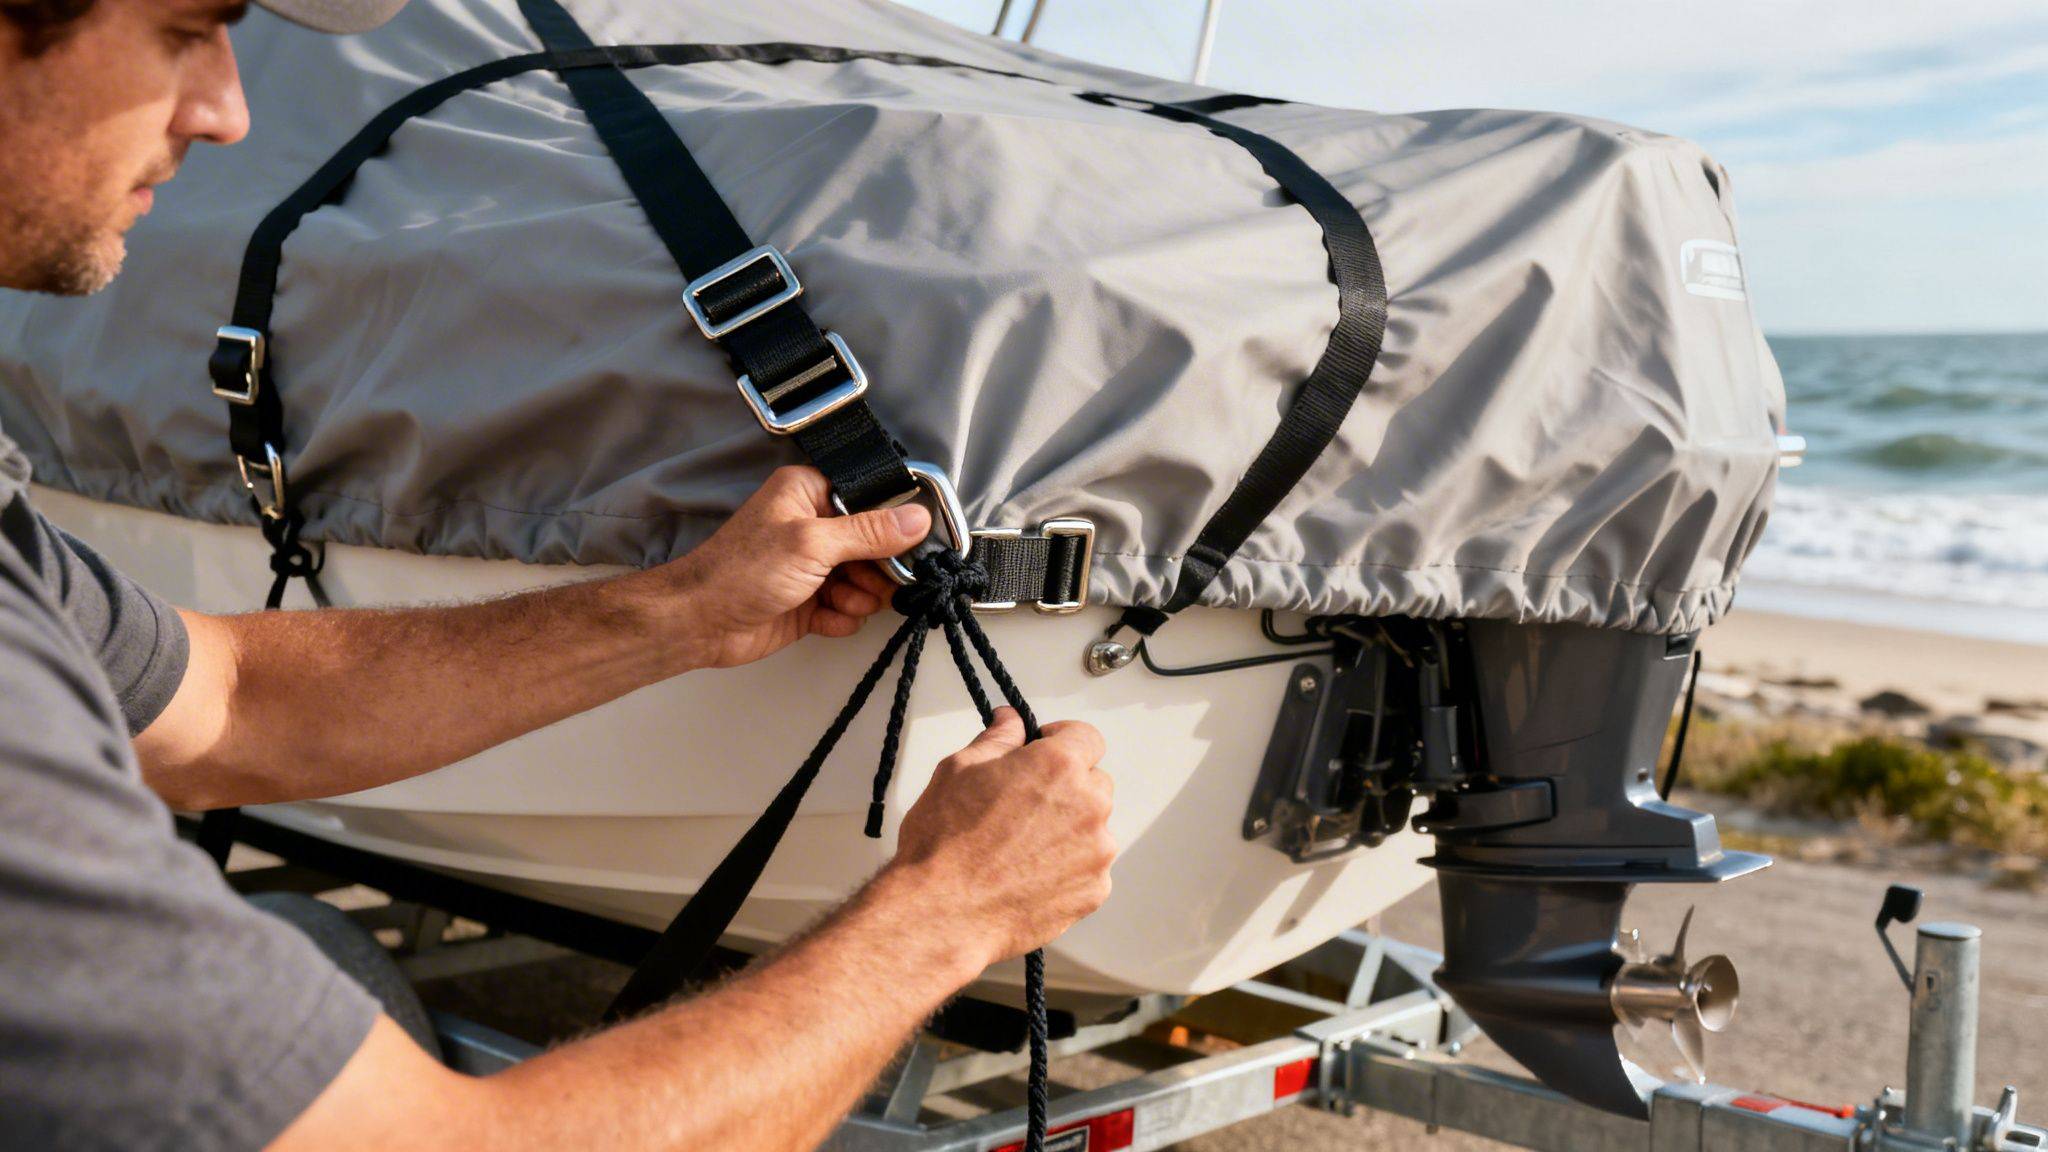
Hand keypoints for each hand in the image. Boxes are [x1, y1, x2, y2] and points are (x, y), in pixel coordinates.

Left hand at [659, 466, 929, 670]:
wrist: (700, 623)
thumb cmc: (741, 570)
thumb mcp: (812, 543)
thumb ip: (869, 532)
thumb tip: (917, 519)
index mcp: (809, 493)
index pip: (870, 500)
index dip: (893, 525)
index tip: (909, 546)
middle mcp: (813, 525)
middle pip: (874, 545)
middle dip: (877, 570)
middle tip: (874, 582)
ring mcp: (812, 566)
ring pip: (865, 581)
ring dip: (860, 597)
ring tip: (840, 602)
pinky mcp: (809, 602)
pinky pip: (847, 609)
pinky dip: (842, 617)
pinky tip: (826, 619)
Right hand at [883, 709, 1114, 968]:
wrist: (943, 913)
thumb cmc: (944, 843)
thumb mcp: (958, 770)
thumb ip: (997, 739)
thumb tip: (1011, 721)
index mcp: (1058, 766)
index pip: (1087, 737)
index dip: (1062, 740)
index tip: (1043, 751)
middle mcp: (1088, 806)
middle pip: (1094, 783)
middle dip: (1066, 787)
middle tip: (1024, 805)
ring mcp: (1096, 852)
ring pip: (1094, 828)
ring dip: (1069, 830)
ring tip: (1022, 848)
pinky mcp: (1094, 891)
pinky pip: (1090, 869)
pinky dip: (1068, 869)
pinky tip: (1029, 876)